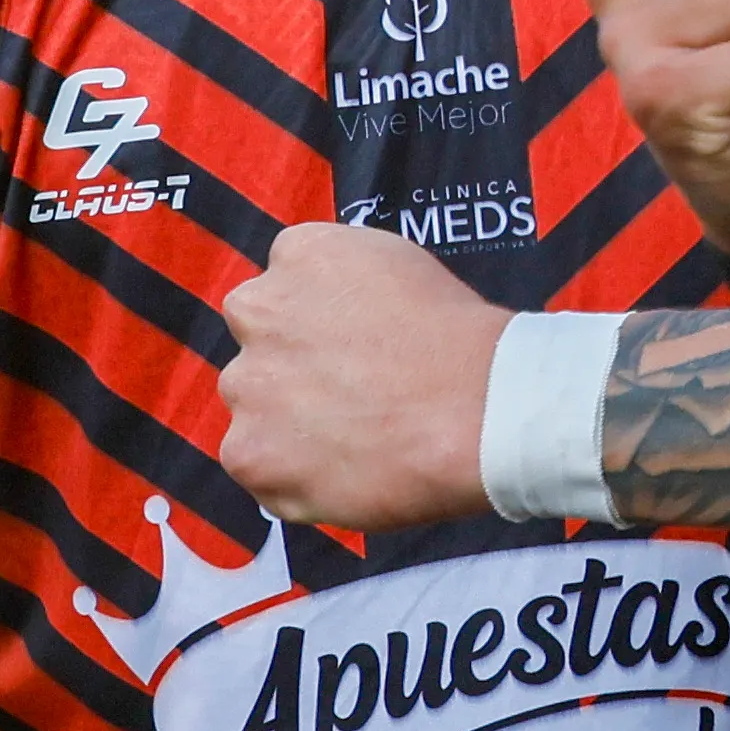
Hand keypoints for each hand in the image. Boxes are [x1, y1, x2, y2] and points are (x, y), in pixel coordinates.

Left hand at [220, 222, 506, 528]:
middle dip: (294, 371)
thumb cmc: (460, 339)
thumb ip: (342, 285)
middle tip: (352, 395)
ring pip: (256, 409)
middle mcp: (257, 310)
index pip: (285, 289)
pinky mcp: (249, 454)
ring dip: (288, 424)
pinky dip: (293, 477)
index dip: (320, 325)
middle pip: (260, 347)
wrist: (482, 409)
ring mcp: (247, 386)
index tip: (353, 349)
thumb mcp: (402, 266)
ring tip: (356, 439)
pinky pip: (259, 468)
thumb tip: (330, 318)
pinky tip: (346, 470)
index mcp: (300, 253)